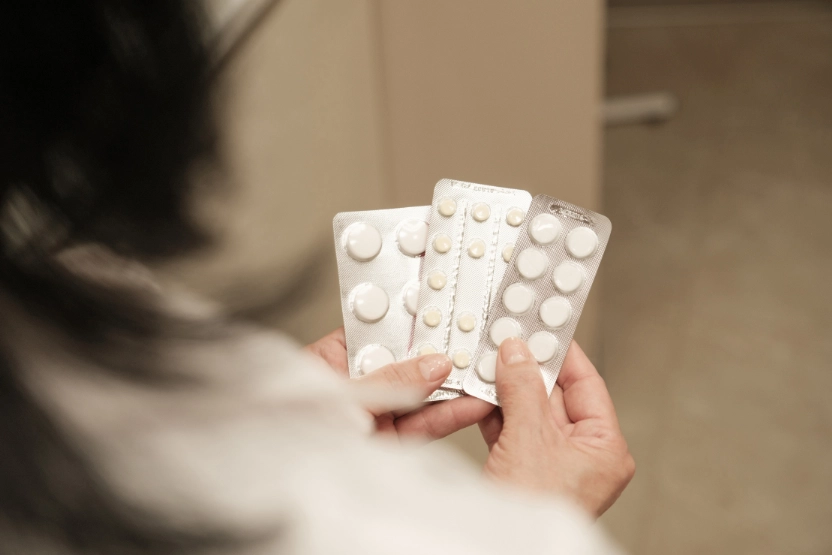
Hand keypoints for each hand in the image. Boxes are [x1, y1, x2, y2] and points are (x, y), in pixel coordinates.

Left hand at [306, 328, 491, 440]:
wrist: (287, 486)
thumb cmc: (290, 439)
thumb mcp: (343, 401)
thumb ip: (389, 382)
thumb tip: (429, 365)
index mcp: (327, 364)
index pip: (373, 334)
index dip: (406, 324)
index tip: (439, 314)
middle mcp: (352, 388)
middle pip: (402, 363)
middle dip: (437, 355)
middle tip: (469, 343)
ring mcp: (372, 417)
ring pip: (418, 395)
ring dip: (451, 385)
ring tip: (478, 372)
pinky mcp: (389, 444)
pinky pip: (424, 424)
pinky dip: (450, 415)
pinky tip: (471, 403)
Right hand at [478, 338, 634, 517]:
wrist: (499, 549)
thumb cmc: (533, 515)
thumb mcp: (529, 441)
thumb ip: (522, 390)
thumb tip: (516, 353)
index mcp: (604, 448)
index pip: (586, 385)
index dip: (563, 353)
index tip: (545, 326)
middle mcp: (582, 454)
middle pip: (554, 395)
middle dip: (527, 369)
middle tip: (508, 340)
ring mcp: (552, 463)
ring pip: (529, 411)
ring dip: (507, 389)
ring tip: (490, 362)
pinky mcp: (524, 469)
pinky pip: (512, 429)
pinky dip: (495, 411)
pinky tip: (481, 392)